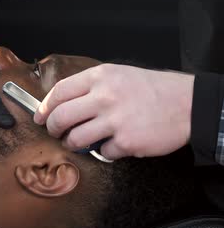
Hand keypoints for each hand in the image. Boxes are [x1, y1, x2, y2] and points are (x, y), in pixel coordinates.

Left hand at [34, 64, 193, 159]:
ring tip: (79, 142)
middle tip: (56, 132)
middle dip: (52, 129)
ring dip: (72, 144)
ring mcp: (115, 120)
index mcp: (100, 78)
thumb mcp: (118, 75)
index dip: (44, 107)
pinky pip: (102, 152)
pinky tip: (113, 144)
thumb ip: (91, 86)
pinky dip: (104, 151)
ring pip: (75, 139)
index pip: (59, 92)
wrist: (187, 104)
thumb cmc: (152, 90)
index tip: (40, 116)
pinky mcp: (126, 141)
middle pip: (60, 118)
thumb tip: (62, 102)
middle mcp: (104, 97)